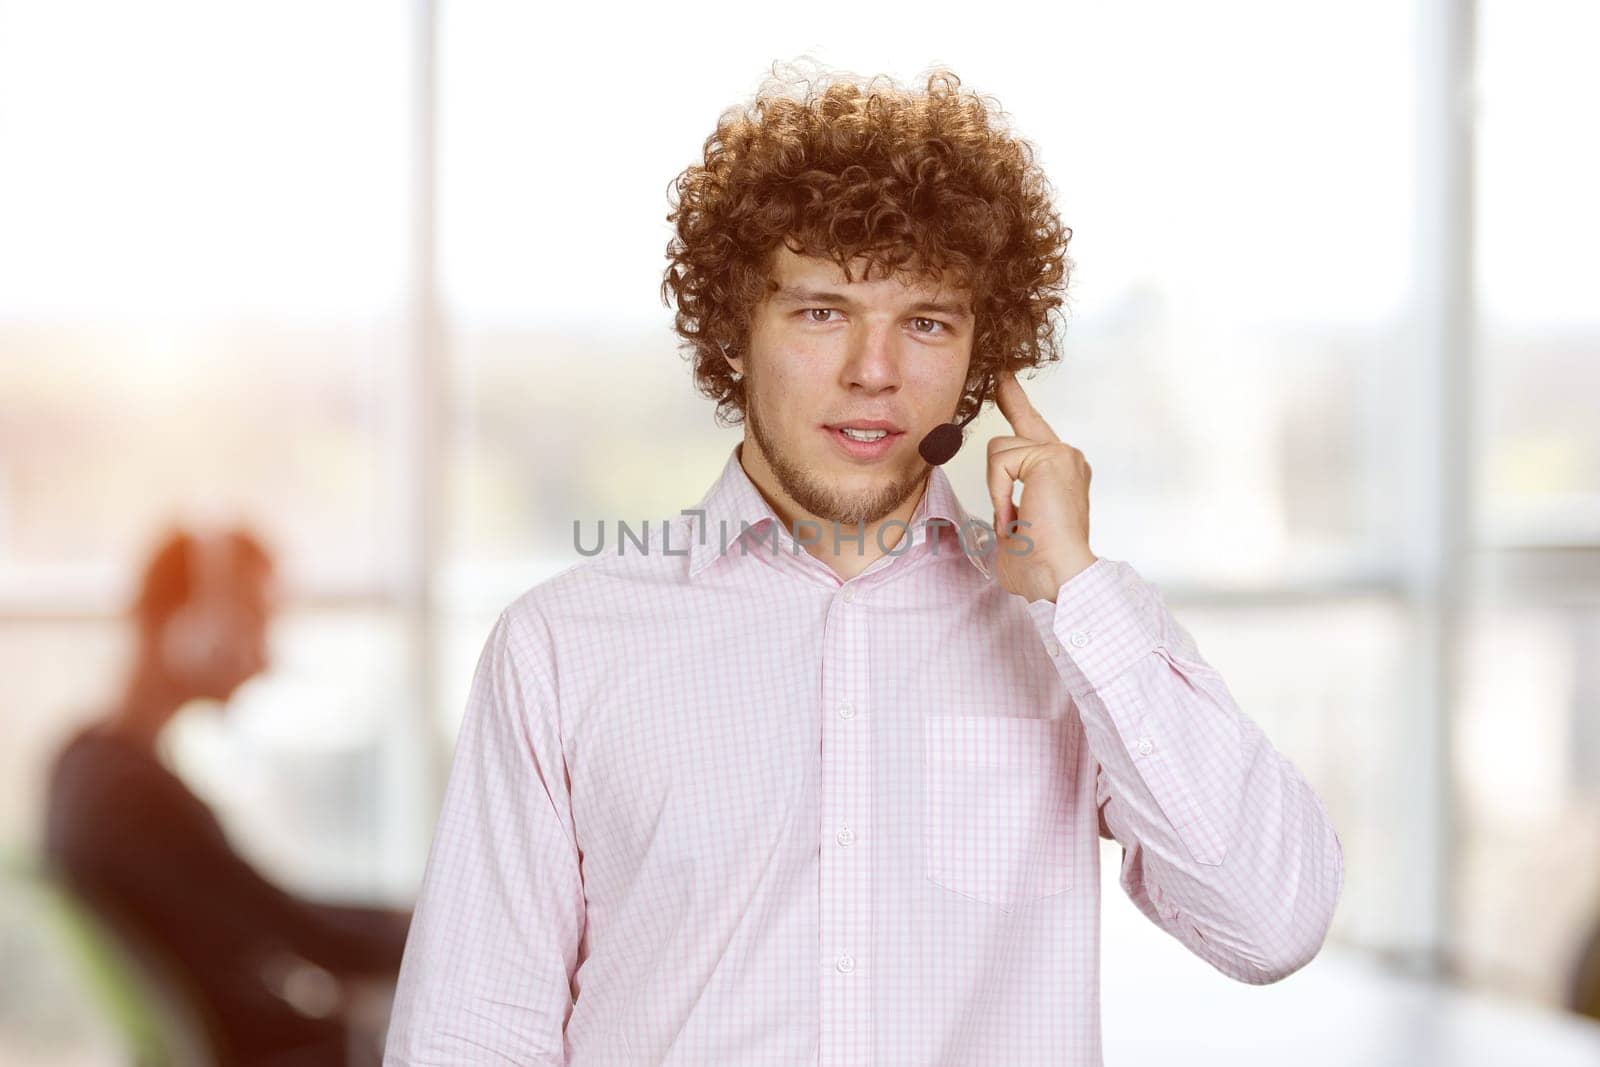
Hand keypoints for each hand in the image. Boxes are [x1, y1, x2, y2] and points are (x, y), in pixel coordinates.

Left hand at [985, 370, 1097, 602]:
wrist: (1058, 575)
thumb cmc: (1038, 565)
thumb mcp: (1015, 532)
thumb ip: (1008, 512)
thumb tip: (1001, 521)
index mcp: (1060, 476)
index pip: (1035, 433)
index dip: (1020, 407)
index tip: (1007, 384)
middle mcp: (1067, 459)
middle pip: (1023, 422)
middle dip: (1011, 399)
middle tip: (1001, 376)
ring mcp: (1062, 454)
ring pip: (1001, 449)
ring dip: (996, 488)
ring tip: (1012, 519)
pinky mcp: (1052, 456)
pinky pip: (1002, 461)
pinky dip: (998, 490)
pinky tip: (1014, 513)